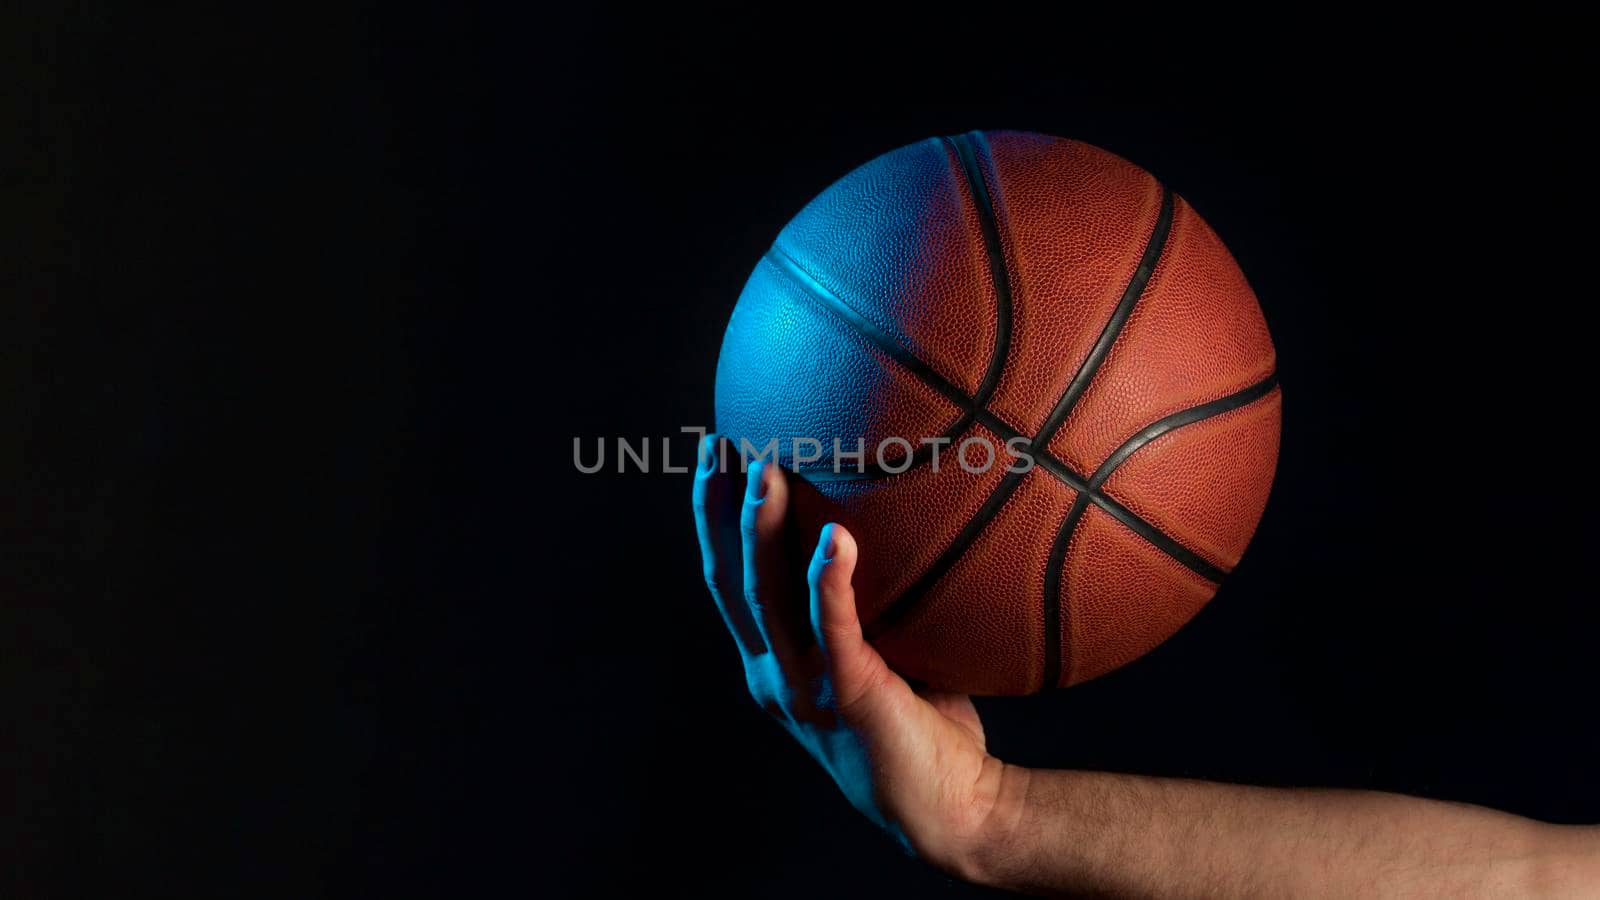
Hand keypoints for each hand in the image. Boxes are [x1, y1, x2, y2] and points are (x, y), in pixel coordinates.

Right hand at [692, 437, 1027, 879]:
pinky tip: (833, 537)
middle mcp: (773, 675)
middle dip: (717, 511)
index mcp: (772, 665)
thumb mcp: (887, 653)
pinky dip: (827, 581)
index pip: (728, 584)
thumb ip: (877, 600)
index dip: (711, 521)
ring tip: (764, 473)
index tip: (716, 457)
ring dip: (761, 532)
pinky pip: (832, 629)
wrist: (951, 810)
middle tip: (722, 446)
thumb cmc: (925, 728)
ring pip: (766, 598)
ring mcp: (804, 688)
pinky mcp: (845, 696)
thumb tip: (910, 517)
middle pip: (730, 582)